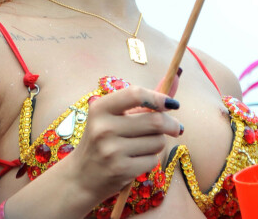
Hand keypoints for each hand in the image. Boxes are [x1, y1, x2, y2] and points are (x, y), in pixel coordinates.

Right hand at [64, 85, 182, 206]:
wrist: (80, 178)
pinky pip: (153, 160)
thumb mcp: (112, 116)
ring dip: (159, 142)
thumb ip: (142, 100)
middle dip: (171, 124)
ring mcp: (112, 151)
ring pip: (157, 141)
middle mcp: (104, 128)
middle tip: (177, 128)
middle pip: (154, 120)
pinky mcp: (121, 171)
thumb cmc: (102, 140)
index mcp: (100, 108)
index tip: (172, 104)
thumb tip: (176, 79)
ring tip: (144, 145)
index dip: (158, 97)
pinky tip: (138, 159)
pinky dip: (152, 158)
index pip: (136, 94)